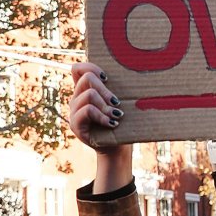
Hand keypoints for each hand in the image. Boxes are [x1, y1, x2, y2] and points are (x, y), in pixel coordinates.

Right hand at [69, 62, 133, 190]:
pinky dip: (102, 116)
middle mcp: (77, 98)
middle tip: (117, 103)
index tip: (108, 78)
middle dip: (106, 89)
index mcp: (85, 90)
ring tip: (117, 115)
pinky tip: (112, 123)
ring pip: (89, 94)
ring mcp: (74, 111)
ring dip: (106, 105)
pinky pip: (87, 110)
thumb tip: (141, 71)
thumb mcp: (121, 103)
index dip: (91, 67)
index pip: (77, 69)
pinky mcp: (75, 124)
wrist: (117, 147)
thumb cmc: (123, 123)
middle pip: (86, 78)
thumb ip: (119, 89)